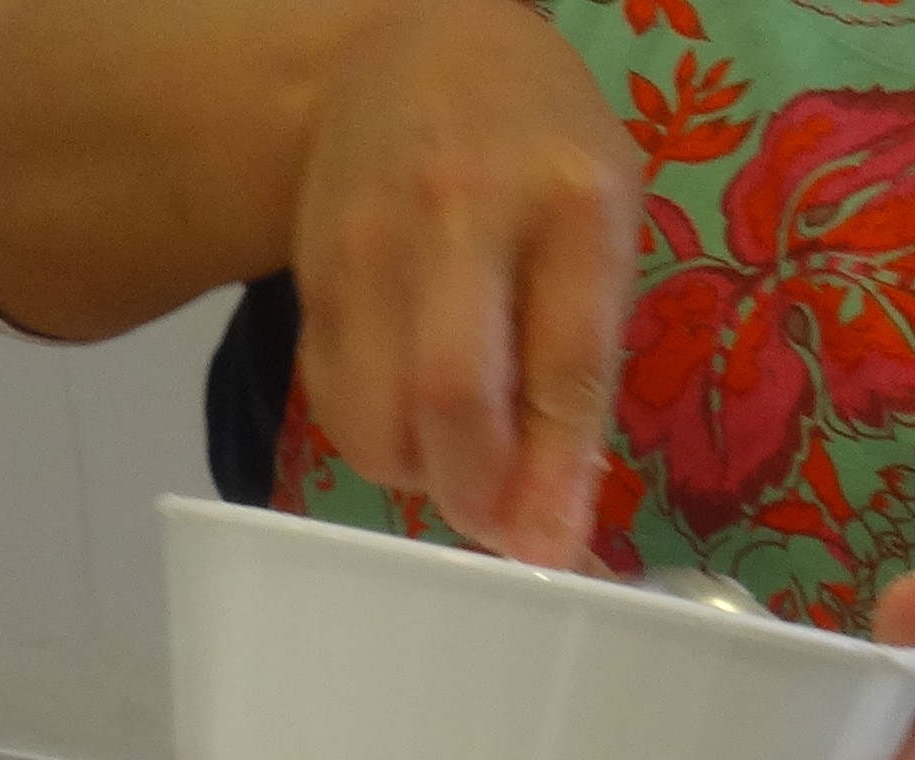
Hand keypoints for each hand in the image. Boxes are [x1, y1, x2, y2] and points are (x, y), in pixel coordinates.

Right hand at [292, 0, 640, 565]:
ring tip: (456, 454)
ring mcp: (372, 245)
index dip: (555, 476)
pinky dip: (376, 442)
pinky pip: (334, 404)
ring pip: (376, 420)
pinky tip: (408, 413)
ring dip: (420, 476)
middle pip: (449, 399)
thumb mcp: (601, 220)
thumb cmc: (536, 148)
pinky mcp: (313, 279)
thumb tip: (554, 524)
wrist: (405, 53)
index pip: (564, 366)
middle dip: (475, 494)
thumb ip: (584, 361)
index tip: (551, 552)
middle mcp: (463, 216)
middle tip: (498, 519)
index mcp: (570, 201)